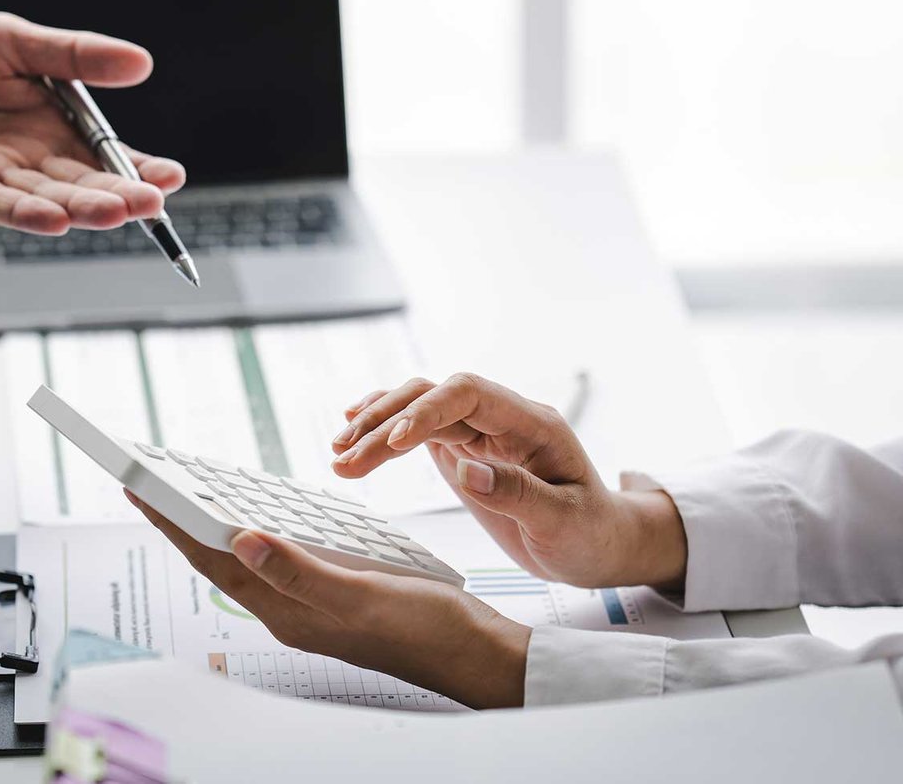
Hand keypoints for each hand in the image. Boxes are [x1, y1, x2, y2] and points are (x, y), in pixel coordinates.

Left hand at [0, 13, 185, 230]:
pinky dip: (22, 212)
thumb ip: (73, 55)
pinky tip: (53, 221)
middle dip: (117, 195)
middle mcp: (25, 159)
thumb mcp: (12, 41)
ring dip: (80, 209)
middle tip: (152, 204)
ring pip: (42, 199)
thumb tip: (142, 62)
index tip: (171, 176)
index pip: (103, 156)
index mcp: (49, 127)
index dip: (138, 167)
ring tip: (117, 214)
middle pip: (79, 185)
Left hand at [128, 492, 528, 708]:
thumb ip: (300, 571)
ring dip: (215, 523)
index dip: (172, 521)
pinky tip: (263, 514)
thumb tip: (242, 541)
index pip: (212, 558)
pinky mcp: (332, 592)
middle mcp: (290, 607)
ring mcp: (310, 601)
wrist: (473, 651)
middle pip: (220, 556)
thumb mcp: (360, 595)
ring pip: (247, 555)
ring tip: (186, 494)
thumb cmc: (424, 628)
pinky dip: (260, 529)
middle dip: (181, 519)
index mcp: (287, 609)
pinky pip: (281, 556)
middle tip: (148, 483)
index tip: (137, 487)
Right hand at [330, 373, 686, 589]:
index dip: (425, 411)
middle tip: (346, 460)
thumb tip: (465, 469)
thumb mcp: (565, 522)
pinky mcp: (461, 449)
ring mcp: (477, 431)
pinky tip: (351, 434)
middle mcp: (500, 417)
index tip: (394, 442)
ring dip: (373, 427)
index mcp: (531, 423)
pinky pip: (415, 426)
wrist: (598, 543)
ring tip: (338, 456)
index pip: (467, 394)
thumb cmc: (592, 533)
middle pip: (430, 396)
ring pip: (415, 408)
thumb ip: (518, 493)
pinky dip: (381, 428)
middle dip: (384, 423)